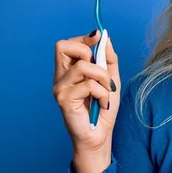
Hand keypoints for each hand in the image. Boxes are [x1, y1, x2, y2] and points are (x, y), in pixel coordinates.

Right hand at [52, 30, 120, 172]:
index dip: (83, 39)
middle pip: (62, 46)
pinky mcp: (64, 100)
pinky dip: (102, 93)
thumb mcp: (111, 79)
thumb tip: (105, 36)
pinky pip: (89, 85)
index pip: (66, 44)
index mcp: (69, 71)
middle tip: (99, 70)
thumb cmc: (103, 109)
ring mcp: (60, 89)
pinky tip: (102, 104)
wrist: (100, 136)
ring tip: (106, 91)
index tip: (98, 40)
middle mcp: (60, 78)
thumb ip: (108, 58)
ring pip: (82, 66)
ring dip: (102, 77)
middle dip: (87, 52)